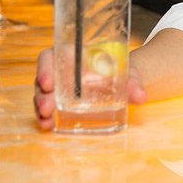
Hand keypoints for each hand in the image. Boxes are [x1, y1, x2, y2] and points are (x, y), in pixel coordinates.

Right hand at [33, 47, 148, 130]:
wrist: (125, 84)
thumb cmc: (121, 72)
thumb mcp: (129, 74)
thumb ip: (133, 82)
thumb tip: (141, 96)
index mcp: (74, 55)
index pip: (52, 55)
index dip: (45, 67)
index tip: (48, 81)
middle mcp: (62, 71)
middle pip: (44, 78)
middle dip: (42, 93)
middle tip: (47, 107)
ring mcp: (59, 89)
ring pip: (43, 95)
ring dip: (41, 108)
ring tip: (46, 121)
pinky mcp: (61, 104)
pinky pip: (49, 110)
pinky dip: (46, 118)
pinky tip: (48, 126)